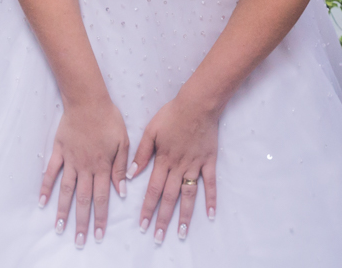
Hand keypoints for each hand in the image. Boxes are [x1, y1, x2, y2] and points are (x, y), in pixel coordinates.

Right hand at [39, 98, 128, 247]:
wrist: (88, 100)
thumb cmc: (108, 119)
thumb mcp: (123, 142)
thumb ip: (120, 168)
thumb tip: (121, 191)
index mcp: (102, 166)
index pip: (102, 198)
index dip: (100, 217)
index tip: (98, 234)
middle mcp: (85, 167)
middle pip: (82, 199)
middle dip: (81, 221)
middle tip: (80, 240)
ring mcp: (70, 160)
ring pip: (66, 190)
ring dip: (63, 210)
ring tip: (59, 228)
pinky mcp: (59, 151)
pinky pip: (51, 172)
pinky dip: (46, 187)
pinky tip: (42, 201)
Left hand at [130, 94, 218, 243]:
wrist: (197, 104)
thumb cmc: (172, 114)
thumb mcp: (151, 130)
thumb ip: (142, 153)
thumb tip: (131, 173)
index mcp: (163, 160)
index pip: (153, 189)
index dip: (147, 208)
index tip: (143, 224)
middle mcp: (178, 166)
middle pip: (169, 197)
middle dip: (163, 218)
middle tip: (158, 237)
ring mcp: (195, 165)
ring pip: (189, 195)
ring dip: (185, 215)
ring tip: (182, 233)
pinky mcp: (209, 161)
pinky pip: (210, 183)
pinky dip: (211, 199)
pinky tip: (210, 214)